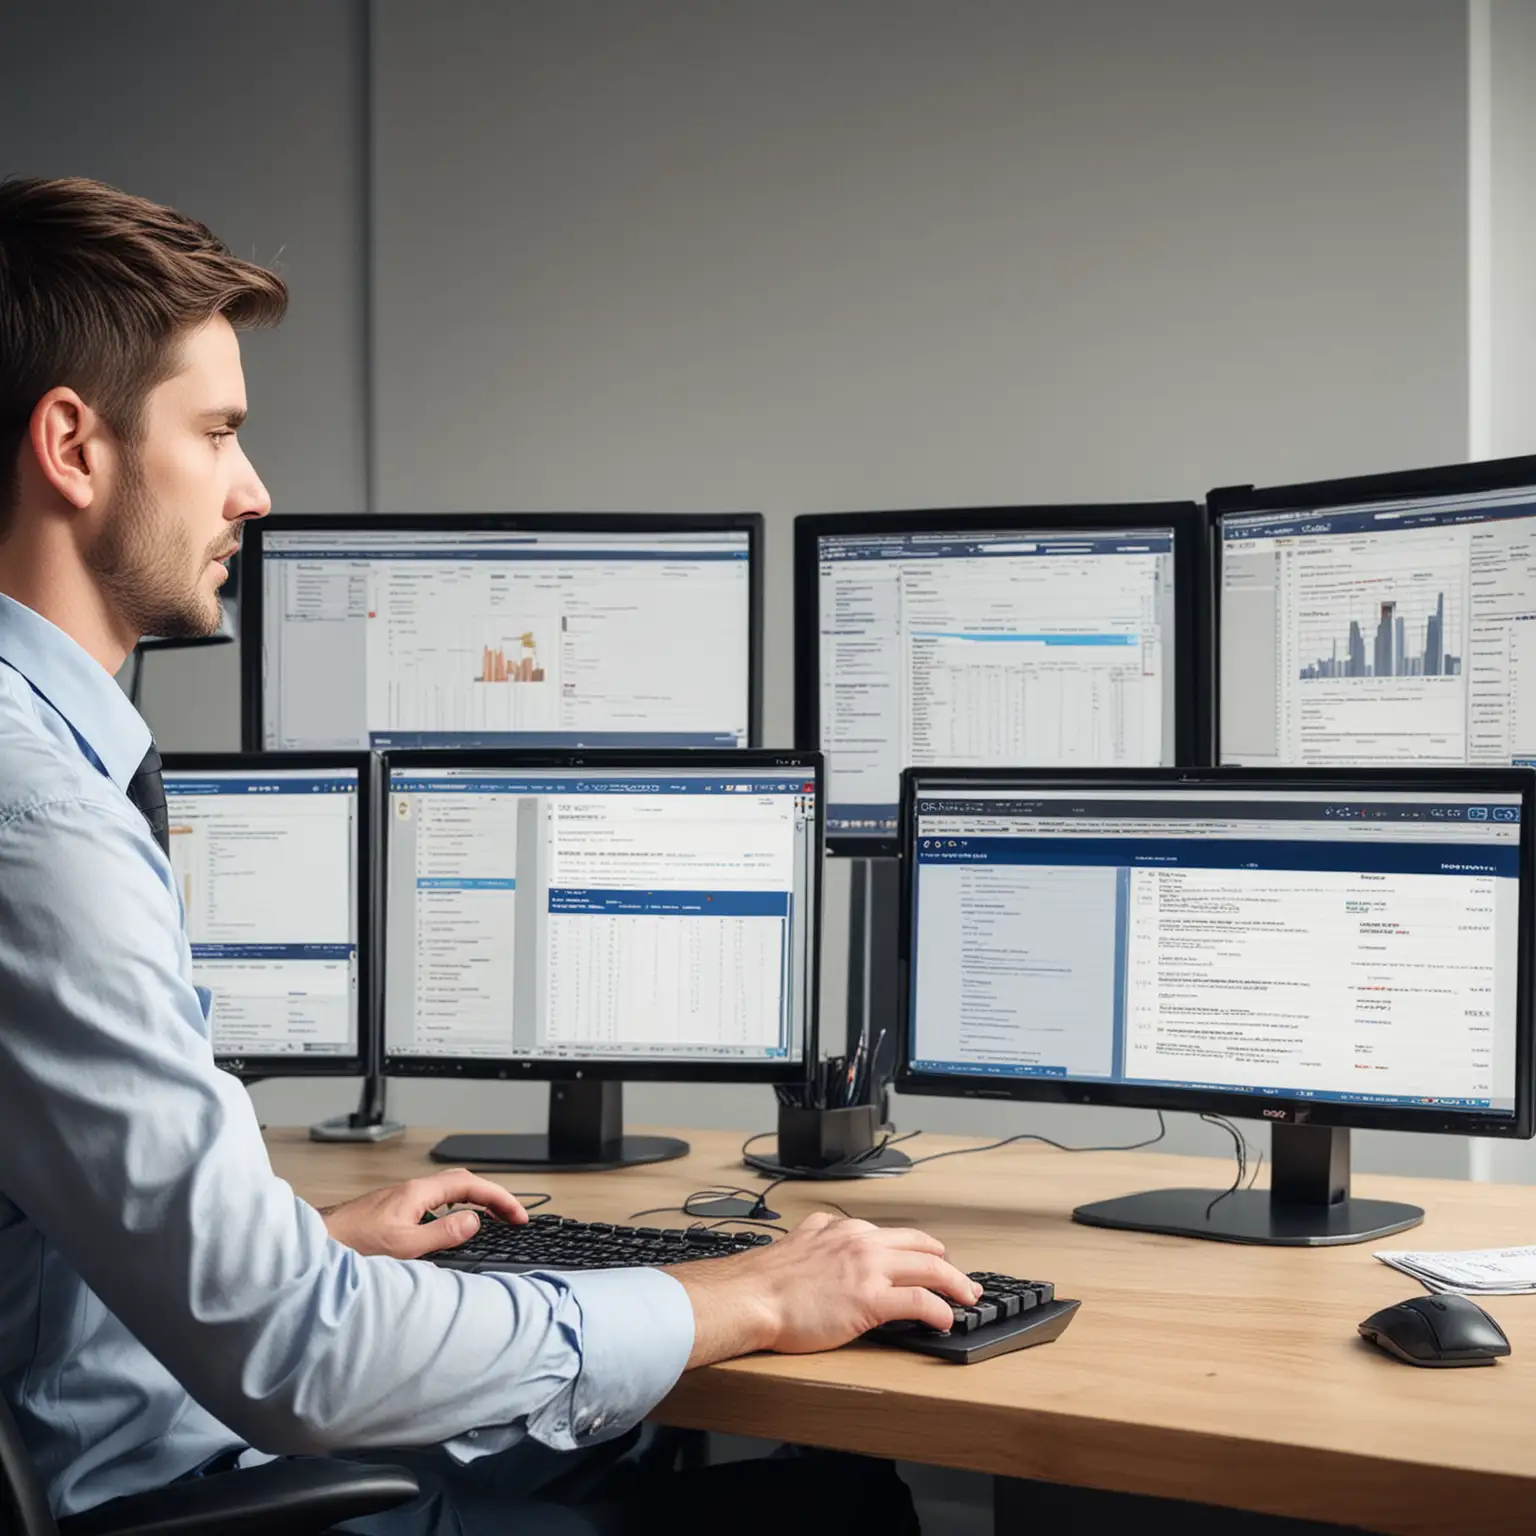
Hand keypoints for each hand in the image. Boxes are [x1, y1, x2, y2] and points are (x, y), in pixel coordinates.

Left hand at [319, 1168, 527, 1259]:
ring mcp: (401, 1199)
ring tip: (492, 1218)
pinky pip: (435, 1202)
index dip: (498, 1198)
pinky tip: (452, 1225)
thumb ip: (442, 1233)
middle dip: (492, 1196)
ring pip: (448, 1191)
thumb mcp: (404, 1246)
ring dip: (474, 1201)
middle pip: (462, 1183)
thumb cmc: (350, 1244)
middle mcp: (410, 1191)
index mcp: (417, 1193)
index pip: (470, 1185)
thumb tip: (474, 1221)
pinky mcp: (393, 1211)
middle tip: (512, 1216)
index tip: (517, 1215)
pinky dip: (454, 1209)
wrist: (315, 1244)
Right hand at [667, 1212, 980, 1365]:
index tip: (931, 1258)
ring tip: (967, 1298)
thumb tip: (820, 1230)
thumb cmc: (765, 1280)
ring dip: (955, 1284)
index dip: (920, 1248)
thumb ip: (817, 1233)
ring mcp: (868, 1269)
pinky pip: (919, 1301)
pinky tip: (946, 1320)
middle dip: (947, 1262)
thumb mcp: (797, 1240)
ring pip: (929, 1267)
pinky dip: (939, 1310)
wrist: (750, 1295)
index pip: (894, 1234)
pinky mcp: (870, 1299)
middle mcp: (861, 1242)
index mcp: (843, 1230)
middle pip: (921, 1246)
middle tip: (962, 1278)